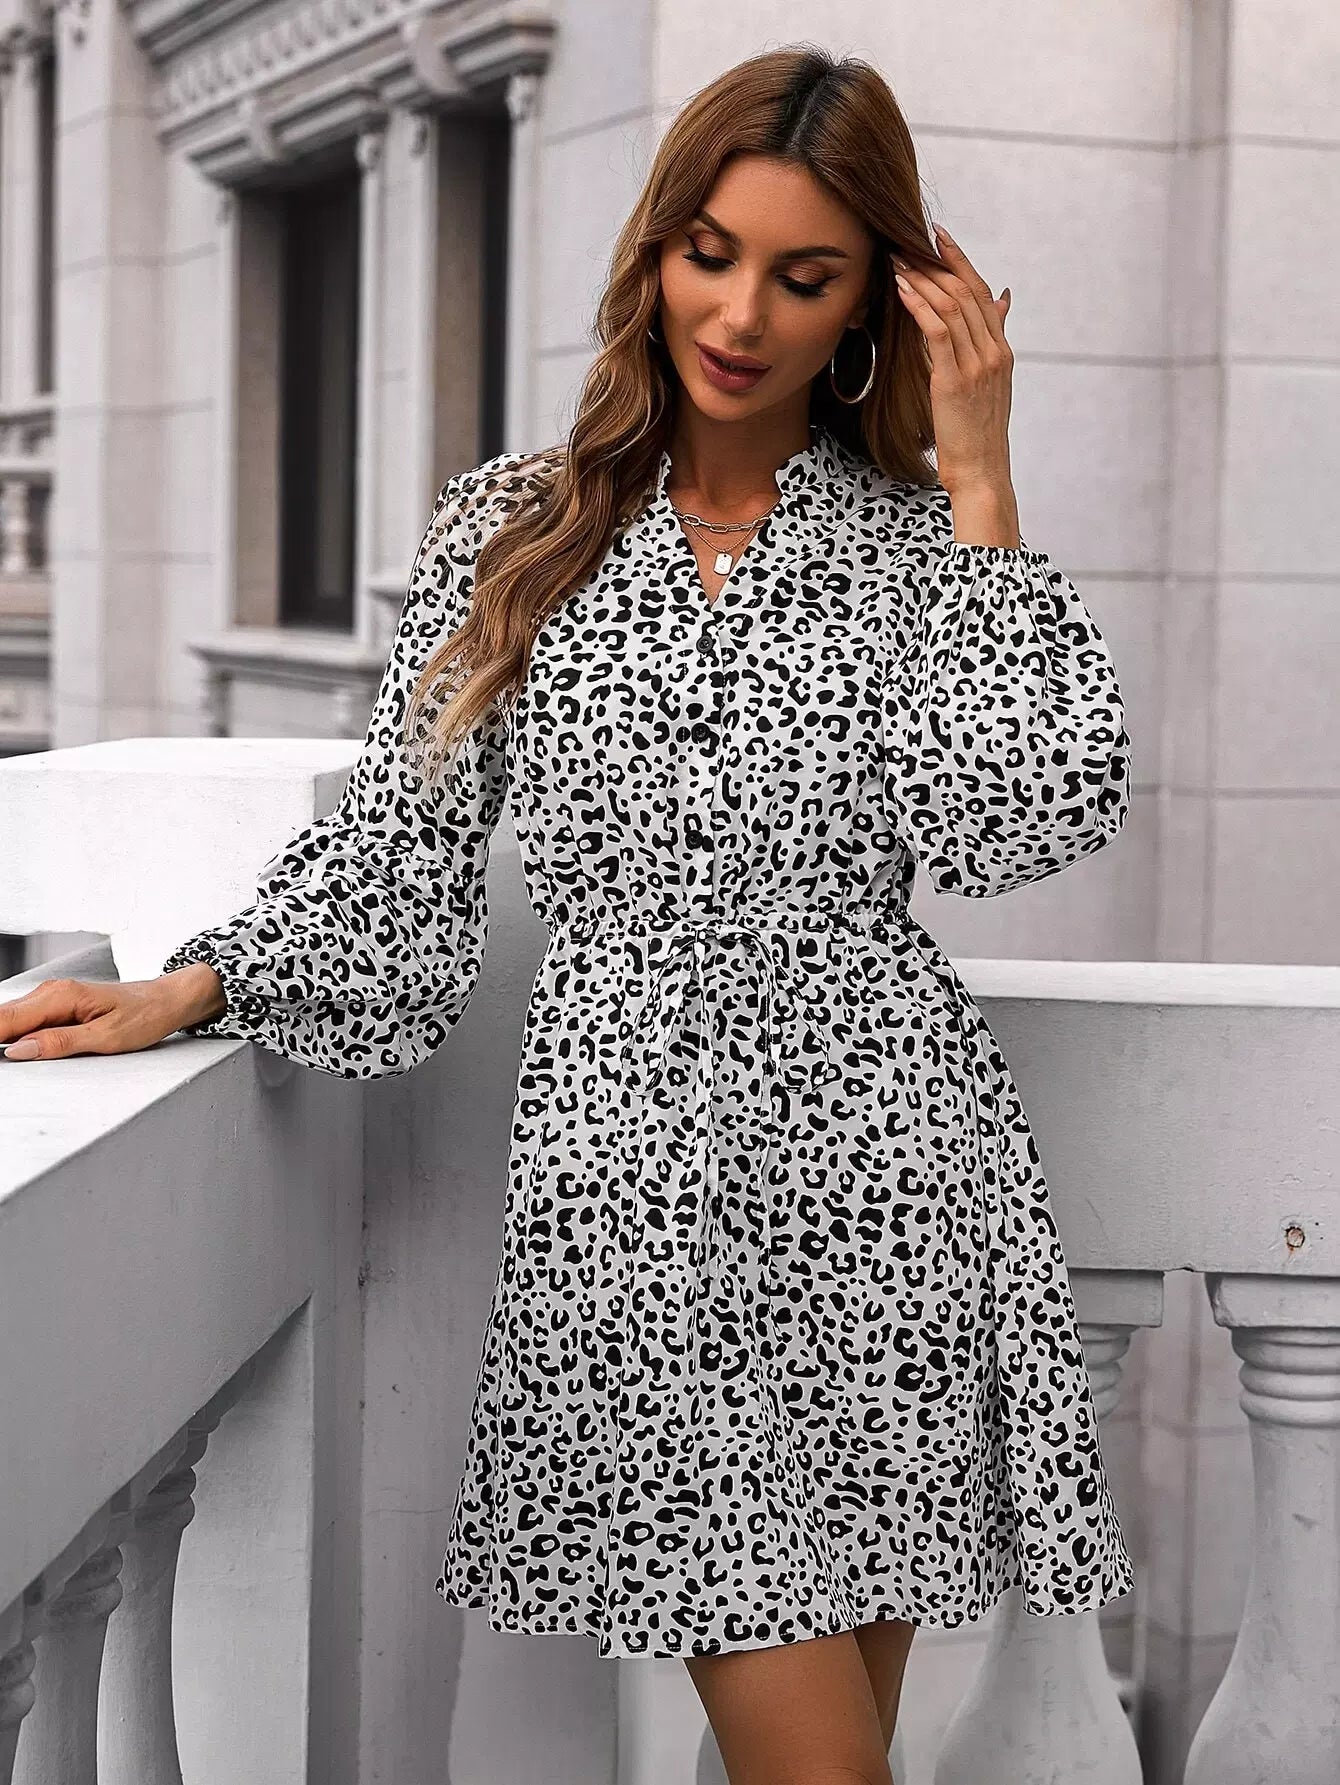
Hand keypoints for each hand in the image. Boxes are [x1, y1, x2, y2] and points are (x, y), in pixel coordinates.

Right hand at [0, 964, 223, 1061]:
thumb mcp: (105, 1038)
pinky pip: (26, 1020)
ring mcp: (52, 997)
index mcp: (60, 996)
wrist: (167, 1000)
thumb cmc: (145, 1016)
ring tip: (6, 1059)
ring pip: (11, 1019)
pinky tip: (18, 1050)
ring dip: (3, 1038)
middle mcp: (51, 992)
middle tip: (0, 1065)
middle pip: (3, 1018)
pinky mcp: (56, 1006)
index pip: (6, 1020)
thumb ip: (59, 1043)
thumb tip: (18, 1050)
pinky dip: (16, 1035)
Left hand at [892, 224, 1014, 500]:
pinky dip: (919, 306)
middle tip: (908, 242)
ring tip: (898, 261)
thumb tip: (1003, 300)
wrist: (982, 471)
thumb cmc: (978, 435)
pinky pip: (937, 332)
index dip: (960, 261)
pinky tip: (902, 290)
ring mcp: (977, 365)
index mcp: (1002, 351)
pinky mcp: (955, 380)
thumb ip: (992, 341)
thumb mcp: (990, 385)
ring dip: (921, 280)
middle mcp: (994, 352)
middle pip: (965, 293)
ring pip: (951, 307)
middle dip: (935, 264)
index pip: (982, 293)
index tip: (939, 237)